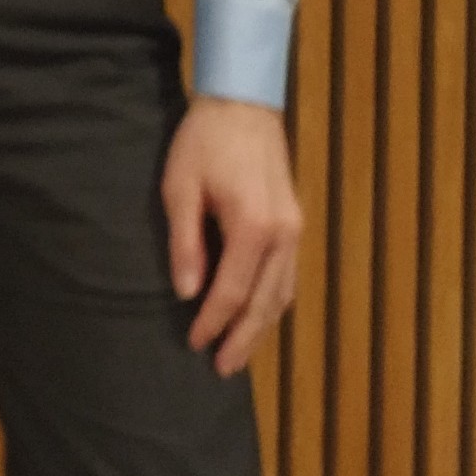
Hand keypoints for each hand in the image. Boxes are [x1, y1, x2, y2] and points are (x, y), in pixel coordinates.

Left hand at [164, 94, 303, 374]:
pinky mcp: (296, 225)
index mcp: (253, 227)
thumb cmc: (202, 143)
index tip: (194, 344)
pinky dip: (273, 302)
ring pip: (282, 294)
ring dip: (262, 326)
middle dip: (244, 339)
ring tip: (239, 353)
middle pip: (265, 302)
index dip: (212, 322)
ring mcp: (296, 231)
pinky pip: (288, 276)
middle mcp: (284, 236)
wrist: (243, 106)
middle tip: (223, 369)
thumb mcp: (179, 189)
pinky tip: (257, 316)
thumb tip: (187, 292)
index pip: (231, 291)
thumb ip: (185, 243)